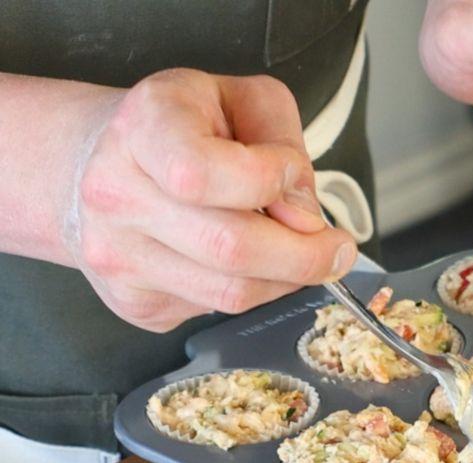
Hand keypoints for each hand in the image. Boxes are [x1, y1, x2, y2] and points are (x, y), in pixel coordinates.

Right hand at [70, 69, 355, 331]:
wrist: (93, 162)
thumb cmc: (183, 128)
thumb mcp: (242, 100)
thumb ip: (283, 142)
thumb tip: (303, 217)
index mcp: (143, 128)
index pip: (202, 172)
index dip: (269, 182)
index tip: (295, 180)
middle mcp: (116, 194)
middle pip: (230, 248)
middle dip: (305, 255)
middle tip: (337, 248)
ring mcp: (117, 255)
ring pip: (231, 293)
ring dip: (285, 280)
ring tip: (298, 253)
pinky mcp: (133, 302)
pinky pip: (215, 310)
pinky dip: (253, 292)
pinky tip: (247, 263)